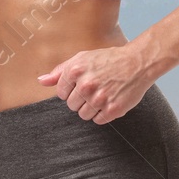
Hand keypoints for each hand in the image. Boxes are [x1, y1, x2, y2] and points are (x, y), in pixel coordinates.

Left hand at [36, 45, 153, 123]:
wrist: (138, 63)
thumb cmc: (108, 60)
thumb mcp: (81, 59)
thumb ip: (59, 71)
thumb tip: (41, 81)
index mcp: (75, 71)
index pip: (60, 94)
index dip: (70, 91)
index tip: (82, 85)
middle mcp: (86, 85)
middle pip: (71, 106)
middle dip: (80, 100)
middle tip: (94, 90)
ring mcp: (100, 98)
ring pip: (83, 115)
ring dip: (90, 108)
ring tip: (101, 96)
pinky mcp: (113, 109)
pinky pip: (98, 120)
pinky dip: (102, 114)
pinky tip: (109, 102)